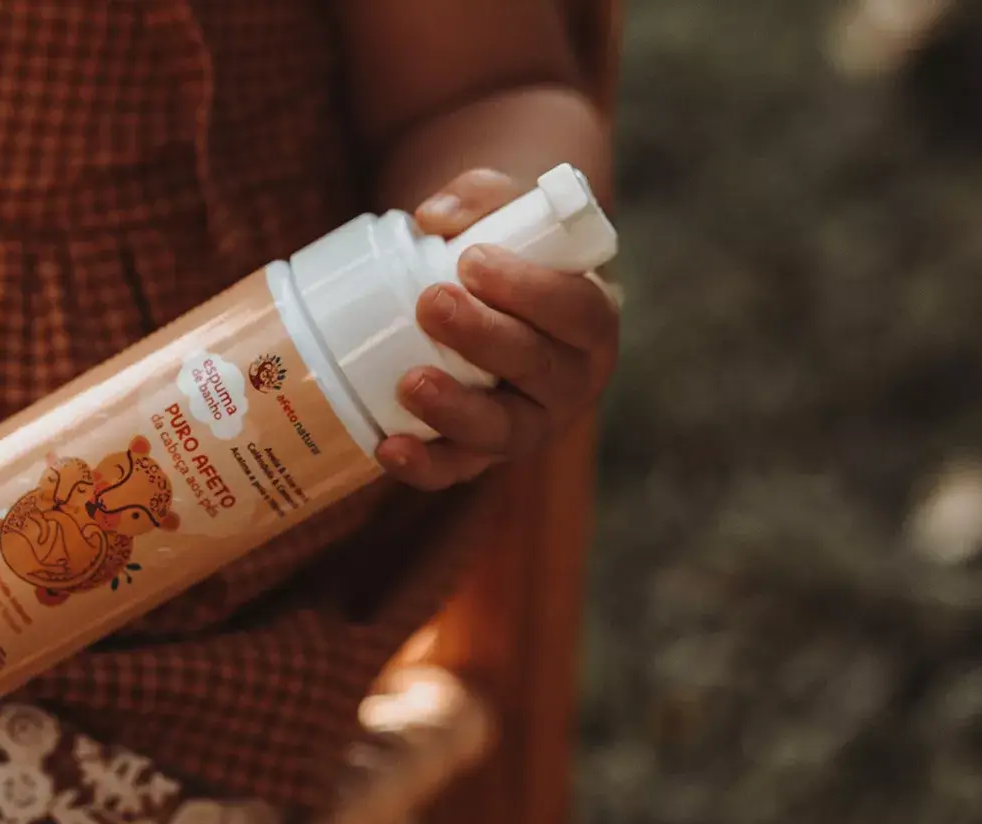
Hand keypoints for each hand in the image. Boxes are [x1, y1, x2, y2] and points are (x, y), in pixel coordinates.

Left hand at [376, 168, 619, 490]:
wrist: (488, 299)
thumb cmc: (506, 250)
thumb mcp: (505, 209)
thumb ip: (478, 196)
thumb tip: (433, 218)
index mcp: (591, 322)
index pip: (577, 310)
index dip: (530, 290)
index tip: (472, 260)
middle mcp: (570, 381)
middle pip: (540, 369)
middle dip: (486, 339)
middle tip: (431, 303)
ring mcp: (529, 424)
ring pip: (504, 431)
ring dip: (458, 411)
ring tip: (411, 383)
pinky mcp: (482, 454)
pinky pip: (459, 469)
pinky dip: (426, 466)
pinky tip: (389, 449)